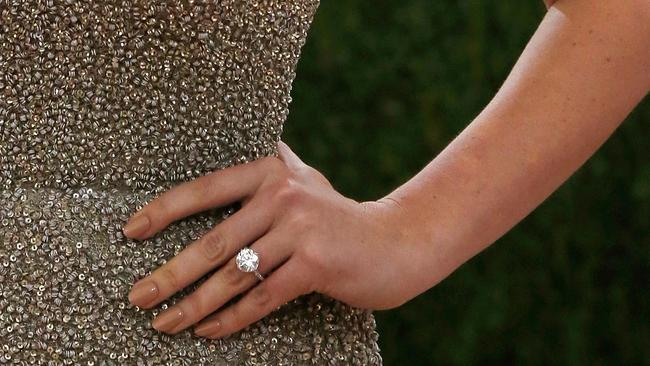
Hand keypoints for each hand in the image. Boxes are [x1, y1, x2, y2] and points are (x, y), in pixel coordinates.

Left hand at [123, 141, 426, 338]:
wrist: (395, 242)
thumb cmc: (339, 218)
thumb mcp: (305, 182)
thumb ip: (270, 171)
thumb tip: (231, 165)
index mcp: (271, 172)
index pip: (206, 189)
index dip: (164, 211)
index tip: (131, 232)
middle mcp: (283, 195)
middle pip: (212, 242)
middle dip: (169, 275)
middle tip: (138, 297)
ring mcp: (301, 229)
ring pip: (233, 275)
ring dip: (192, 305)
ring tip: (163, 324)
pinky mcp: (316, 264)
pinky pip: (261, 297)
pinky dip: (231, 318)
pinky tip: (208, 331)